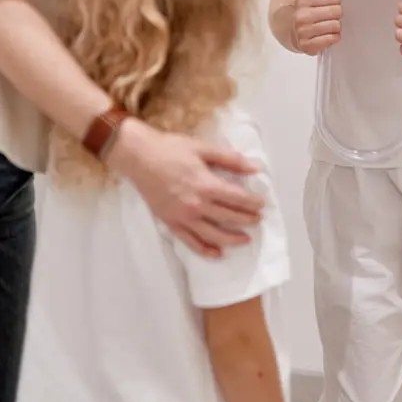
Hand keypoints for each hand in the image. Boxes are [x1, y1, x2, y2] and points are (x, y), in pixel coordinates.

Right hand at [106, 119, 264, 257]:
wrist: (139, 157)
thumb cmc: (171, 149)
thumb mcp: (202, 148)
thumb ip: (230, 159)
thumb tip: (254, 167)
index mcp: (206, 185)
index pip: (237, 199)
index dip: (252, 203)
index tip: (262, 204)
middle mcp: (197, 205)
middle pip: (228, 217)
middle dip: (246, 220)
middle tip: (258, 220)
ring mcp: (183, 217)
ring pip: (213, 234)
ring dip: (232, 239)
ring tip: (245, 239)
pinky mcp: (171, 223)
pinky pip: (191, 242)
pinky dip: (205, 250)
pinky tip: (217, 253)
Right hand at [292, 0, 341, 54]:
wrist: (290, 30)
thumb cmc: (303, 12)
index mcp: (302, 1)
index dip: (336, 0)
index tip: (334, 2)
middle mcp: (301, 16)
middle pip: (336, 11)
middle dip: (337, 12)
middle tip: (334, 14)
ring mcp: (303, 32)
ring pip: (335, 26)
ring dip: (336, 25)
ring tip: (331, 24)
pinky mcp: (307, 46)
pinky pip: (330, 40)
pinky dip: (333, 37)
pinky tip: (330, 34)